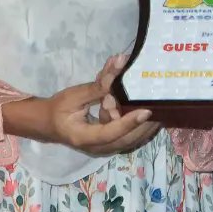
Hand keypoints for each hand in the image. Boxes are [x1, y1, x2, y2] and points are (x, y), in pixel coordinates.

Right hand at [7, 55, 159, 155]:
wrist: (49, 124)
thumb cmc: (59, 108)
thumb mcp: (75, 95)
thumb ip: (98, 85)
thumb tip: (119, 63)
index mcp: (84, 137)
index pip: (110, 132)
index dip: (129, 122)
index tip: (147, 110)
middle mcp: (97, 147)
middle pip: (126, 139)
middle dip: (144, 124)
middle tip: (161, 106)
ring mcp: (104, 148)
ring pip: (131, 140)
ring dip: (146, 125)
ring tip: (163, 109)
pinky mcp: (110, 143)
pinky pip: (129, 137)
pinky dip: (141, 125)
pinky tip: (152, 113)